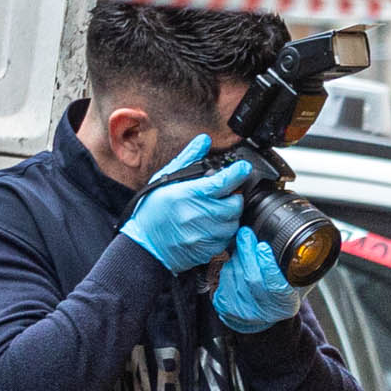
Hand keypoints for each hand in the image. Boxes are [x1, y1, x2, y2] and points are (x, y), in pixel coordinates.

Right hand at [118, 134, 252, 271]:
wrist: (146, 245)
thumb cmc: (153, 211)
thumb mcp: (165, 180)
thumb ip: (188, 160)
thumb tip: (204, 141)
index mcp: (187, 195)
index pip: (223, 182)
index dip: (238, 173)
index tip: (244, 168)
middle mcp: (198, 215)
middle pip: (235, 203)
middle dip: (231, 196)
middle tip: (220, 195)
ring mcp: (205, 235)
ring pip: (235, 221)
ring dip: (228, 214)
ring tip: (211, 210)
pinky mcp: (210, 250)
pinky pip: (228, 238)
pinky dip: (223, 230)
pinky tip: (208, 225)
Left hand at [213, 226, 302, 331]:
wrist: (259, 318)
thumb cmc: (278, 296)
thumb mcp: (297, 286)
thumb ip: (301, 269)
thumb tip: (307, 244)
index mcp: (284, 305)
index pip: (275, 286)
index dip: (268, 266)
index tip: (264, 247)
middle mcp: (263, 310)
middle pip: (251, 277)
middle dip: (247, 252)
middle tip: (246, 233)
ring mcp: (241, 309)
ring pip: (236, 274)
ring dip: (238, 255)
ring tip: (243, 243)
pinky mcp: (224, 303)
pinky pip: (224, 277)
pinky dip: (230, 263)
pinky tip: (237, 258)